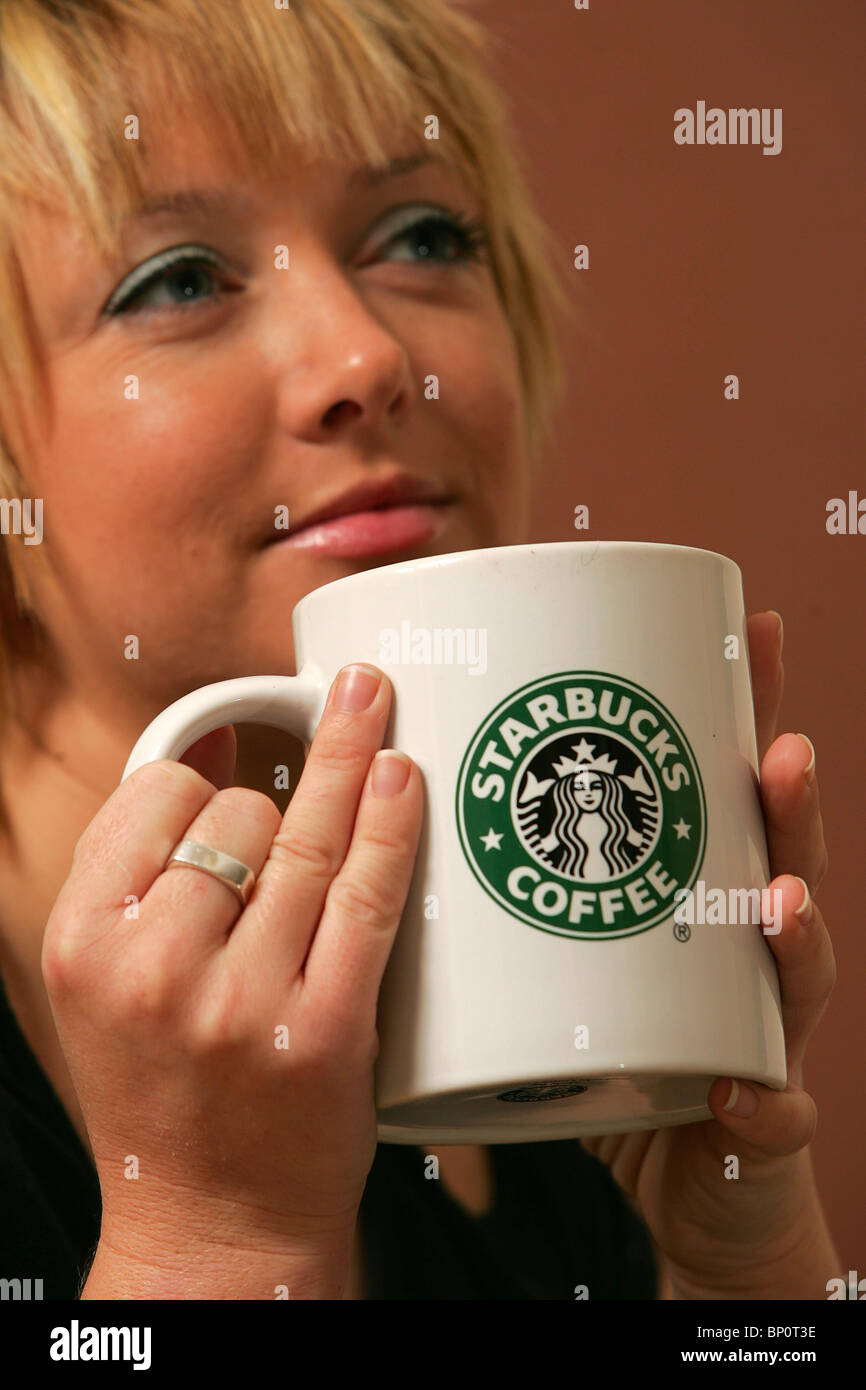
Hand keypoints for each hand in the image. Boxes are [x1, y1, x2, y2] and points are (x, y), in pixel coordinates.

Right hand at [42, 664, 421, 1274]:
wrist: (212, 1228)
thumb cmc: (163, 1091)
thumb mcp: (106, 982)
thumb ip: (136, 874)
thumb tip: (212, 751)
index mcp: (84, 942)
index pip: (154, 796)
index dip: (203, 776)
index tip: (231, 772)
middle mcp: (154, 967)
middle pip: (238, 812)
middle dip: (274, 804)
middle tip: (291, 823)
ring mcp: (244, 1000)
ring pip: (307, 839)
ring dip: (349, 766)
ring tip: (374, 707)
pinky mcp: (326, 1029)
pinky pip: (368, 896)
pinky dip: (392, 824)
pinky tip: (402, 774)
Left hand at [579, 612, 837, 1293]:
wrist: (671, 1180)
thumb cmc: (611, 1051)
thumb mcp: (561, 948)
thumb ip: (517, 877)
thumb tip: (412, 781)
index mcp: (695, 896)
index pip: (730, 794)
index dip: (752, 715)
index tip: (761, 632)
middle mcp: (742, 951)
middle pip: (781, 861)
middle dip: (786, 801)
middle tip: (780, 747)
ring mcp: (760, 1032)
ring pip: (798, 972)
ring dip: (796, 933)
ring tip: (780, 895)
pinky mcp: (757, 1118)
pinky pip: (771, 1109)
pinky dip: (764, 1100)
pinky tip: (748, 1091)